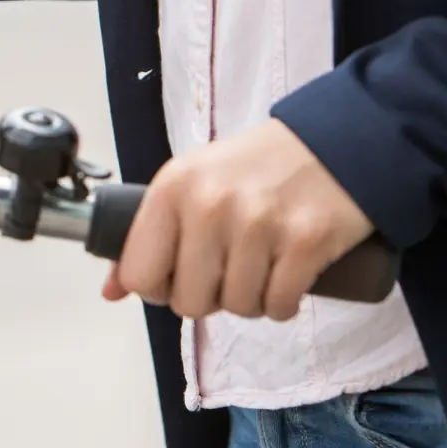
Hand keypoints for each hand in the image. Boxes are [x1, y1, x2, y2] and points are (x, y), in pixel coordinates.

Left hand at [101, 119, 374, 321]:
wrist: (334, 139)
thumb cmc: (255, 168)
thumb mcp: (192, 183)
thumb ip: (149, 235)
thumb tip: (112, 291)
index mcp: (172, 188)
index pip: (140, 274)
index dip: (159, 288)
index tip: (180, 277)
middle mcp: (209, 204)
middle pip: (189, 301)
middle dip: (210, 297)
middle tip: (229, 271)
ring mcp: (259, 223)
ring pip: (238, 307)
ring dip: (250, 300)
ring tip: (261, 268)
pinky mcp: (306, 241)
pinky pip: (279, 306)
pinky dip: (283, 304)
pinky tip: (287, 279)